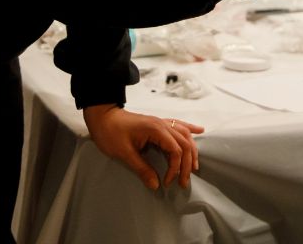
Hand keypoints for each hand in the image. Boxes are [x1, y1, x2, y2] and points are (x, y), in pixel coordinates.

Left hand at [83, 104, 203, 189]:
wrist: (103, 117)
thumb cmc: (111, 134)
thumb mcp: (124, 154)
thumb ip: (142, 169)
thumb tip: (156, 185)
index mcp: (155, 129)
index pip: (175, 150)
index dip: (174, 169)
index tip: (167, 183)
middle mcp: (162, 124)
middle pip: (184, 143)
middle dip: (187, 164)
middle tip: (184, 182)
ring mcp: (161, 122)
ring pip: (185, 134)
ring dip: (191, 150)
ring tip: (194, 167)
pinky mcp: (158, 123)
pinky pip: (179, 124)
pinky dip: (190, 128)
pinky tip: (199, 131)